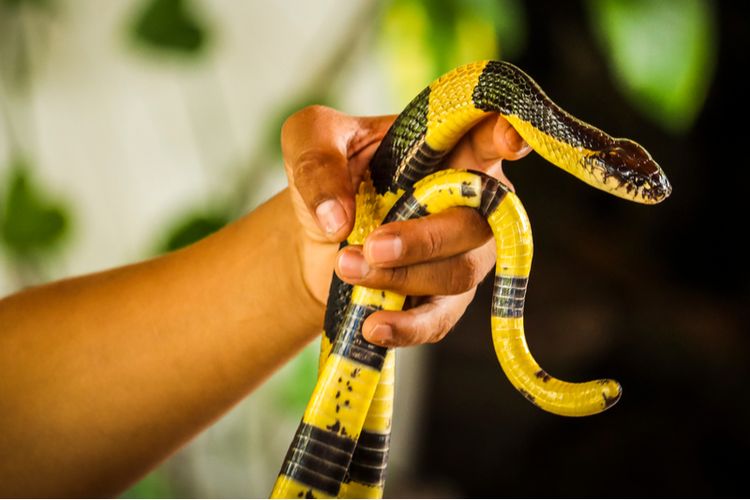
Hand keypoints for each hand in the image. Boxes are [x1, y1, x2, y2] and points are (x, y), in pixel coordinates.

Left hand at [281, 105, 530, 346]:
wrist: (314, 235)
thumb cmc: (326, 173)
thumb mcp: (307, 142)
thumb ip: (317, 161)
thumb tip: (338, 219)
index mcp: (448, 147)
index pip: (488, 137)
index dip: (506, 138)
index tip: (512, 142)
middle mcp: (469, 199)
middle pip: (475, 223)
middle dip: (425, 239)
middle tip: (372, 246)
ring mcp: (462, 252)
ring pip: (458, 273)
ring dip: (402, 277)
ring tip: (347, 268)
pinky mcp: (443, 297)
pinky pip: (439, 319)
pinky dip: (408, 326)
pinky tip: (374, 325)